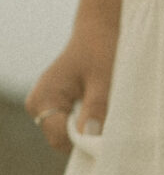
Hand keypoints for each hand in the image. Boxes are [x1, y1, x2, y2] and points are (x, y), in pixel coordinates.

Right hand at [25, 17, 118, 152]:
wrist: (99, 32)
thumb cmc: (101, 50)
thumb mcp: (104, 79)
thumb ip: (95, 108)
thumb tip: (87, 135)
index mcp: (44, 97)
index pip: (60, 137)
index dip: (85, 141)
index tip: (111, 139)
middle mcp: (37, 105)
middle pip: (63, 141)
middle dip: (88, 136)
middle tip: (114, 123)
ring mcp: (46, 107)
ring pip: (69, 135)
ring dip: (90, 129)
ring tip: (108, 110)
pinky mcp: (57, 106)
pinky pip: (72, 126)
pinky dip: (89, 122)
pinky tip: (102, 108)